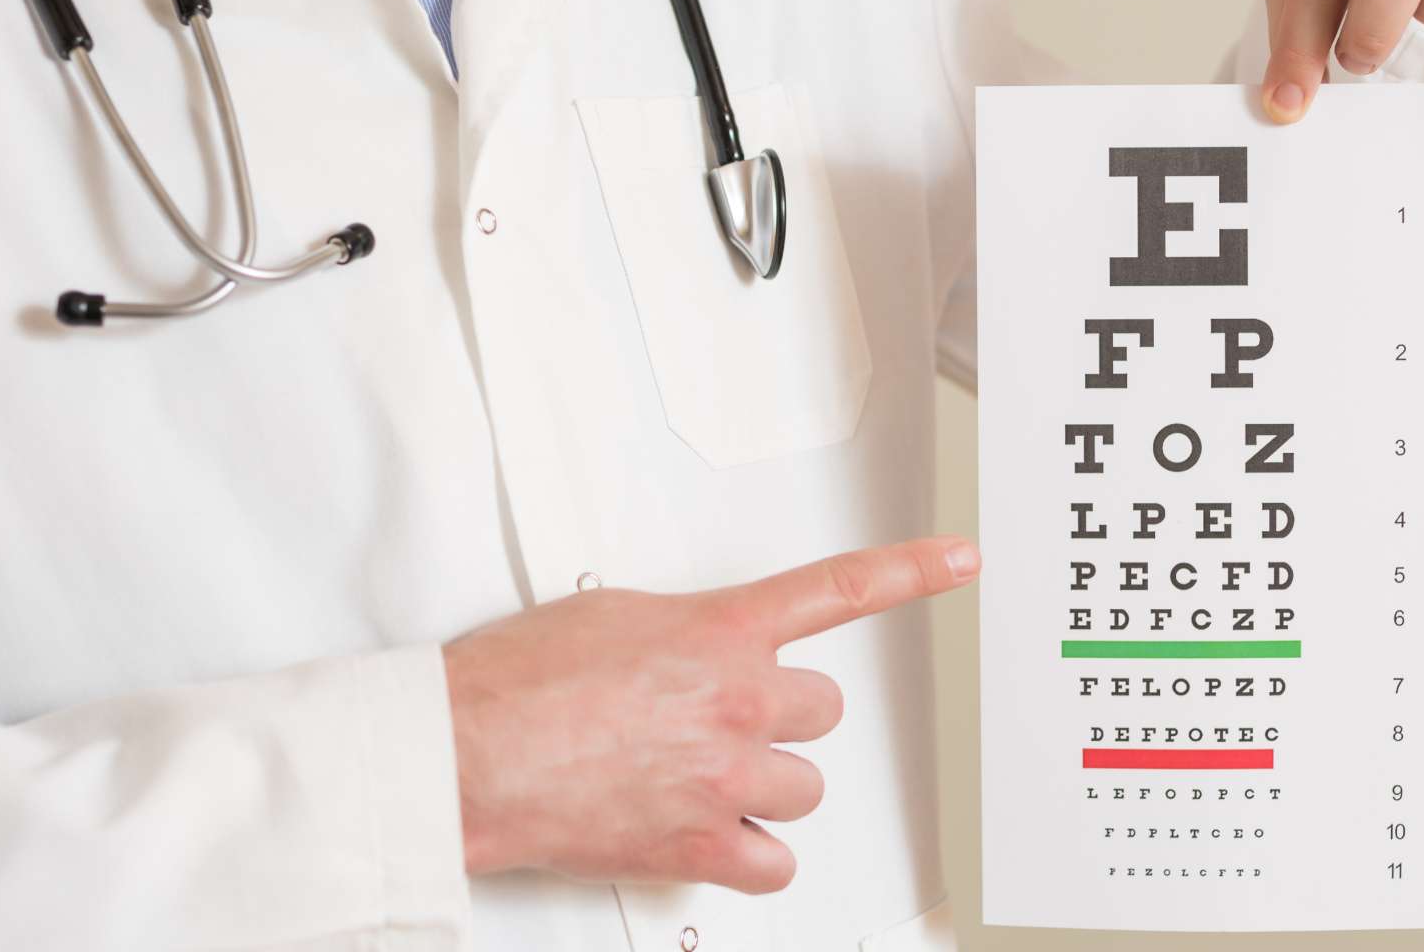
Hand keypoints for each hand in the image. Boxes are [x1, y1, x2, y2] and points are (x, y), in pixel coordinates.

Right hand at [441, 536, 979, 891]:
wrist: (466, 751)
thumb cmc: (514, 682)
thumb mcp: (610, 616)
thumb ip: (680, 629)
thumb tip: (691, 647)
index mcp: (719, 631)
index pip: (838, 590)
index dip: (911, 572)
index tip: (957, 560)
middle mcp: (736, 701)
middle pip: (822, 711)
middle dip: (781, 718)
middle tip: (723, 723)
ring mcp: (724, 776)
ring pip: (805, 788)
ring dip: (765, 786)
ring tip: (701, 778)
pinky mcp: (699, 843)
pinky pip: (774, 862)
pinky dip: (749, 855)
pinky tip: (713, 835)